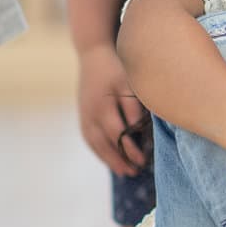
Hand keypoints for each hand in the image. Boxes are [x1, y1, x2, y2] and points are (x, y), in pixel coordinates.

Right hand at [77, 44, 145, 176]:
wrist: (93, 53)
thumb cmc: (117, 67)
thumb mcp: (129, 83)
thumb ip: (133, 106)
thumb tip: (138, 129)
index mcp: (103, 105)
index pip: (118, 135)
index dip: (129, 149)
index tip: (143, 160)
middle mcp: (90, 114)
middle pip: (103, 144)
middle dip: (119, 160)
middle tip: (133, 173)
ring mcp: (84, 115)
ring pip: (94, 144)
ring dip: (108, 159)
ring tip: (123, 172)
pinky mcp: (82, 115)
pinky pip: (89, 138)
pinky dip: (99, 150)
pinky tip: (109, 158)